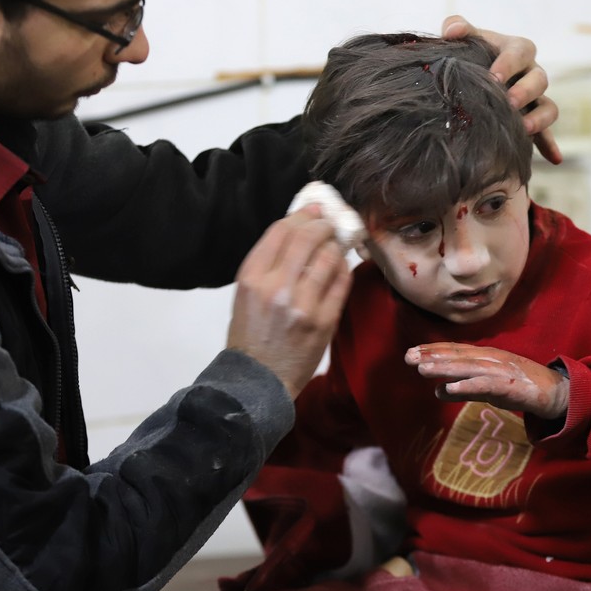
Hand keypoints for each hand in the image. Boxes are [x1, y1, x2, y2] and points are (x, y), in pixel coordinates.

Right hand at [227, 206, 351, 397]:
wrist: (257, 380)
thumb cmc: (250, 335)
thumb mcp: (247, 293)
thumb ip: (270, 263)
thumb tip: (299, 230)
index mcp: (251, 277)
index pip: (281, 231)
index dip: (302, 215)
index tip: (314, 210)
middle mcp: (275, 286)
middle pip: (307, 238)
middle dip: (323, 224)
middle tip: (330, 223)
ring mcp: (302, 304)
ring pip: (328, 257)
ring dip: (336, 246)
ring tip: (336, 245)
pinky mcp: (324, 321)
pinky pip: (341, 282)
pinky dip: (343, 269)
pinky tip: (340, 268)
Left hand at [406, 343, 568, 418]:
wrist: (557, 393)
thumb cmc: (520, 388)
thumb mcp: (487, 387)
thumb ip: (462, 388)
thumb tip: (436, 391)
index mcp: (486, 356)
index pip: (455, 350)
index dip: (433, 350)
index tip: (412, 352)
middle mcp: (491, 358)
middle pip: (457, 356)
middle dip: (432, 356)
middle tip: (408, 357)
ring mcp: (500, 371)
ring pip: (467, 368)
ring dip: (444, 368)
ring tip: (422, 369)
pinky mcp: (510, 386)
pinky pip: (485, 386)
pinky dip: (467, 386)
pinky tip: (449, 389)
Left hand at [441, 15, 561, 164]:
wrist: (469, 76)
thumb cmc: (470, 53)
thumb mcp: (465, 39)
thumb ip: (458, 28)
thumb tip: (453, 30)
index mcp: (516, 50)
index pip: (521, 51)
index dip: (509, 63)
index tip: (493, 76)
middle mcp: (530, 74)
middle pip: (540, 79)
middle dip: (525, 91)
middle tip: (508, 102)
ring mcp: (534, 99)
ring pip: (548, 106)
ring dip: (540, 118)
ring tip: (524, 129)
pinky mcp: (532, 121)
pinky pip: (546, 133)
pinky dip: (550, 145)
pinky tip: (554, 159)